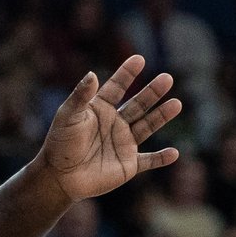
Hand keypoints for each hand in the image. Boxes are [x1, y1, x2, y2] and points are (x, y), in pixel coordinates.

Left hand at [32, 57, 181, 201]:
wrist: (58, 177)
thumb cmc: (60, 145)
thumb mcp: (67, 117)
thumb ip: (80, 97)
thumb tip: (92, 74)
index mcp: (100, 110)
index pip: (117, 87)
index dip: (127, 74)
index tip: (139, 59)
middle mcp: (115, 124)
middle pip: (138, 104)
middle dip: (152, 92)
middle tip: (167, 78)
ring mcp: (123, 144)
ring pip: (147, 126)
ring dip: (161, 116)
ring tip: (176, 104)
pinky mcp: (128, 165)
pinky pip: (148, 161)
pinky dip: (161, 159)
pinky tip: (174, 153)